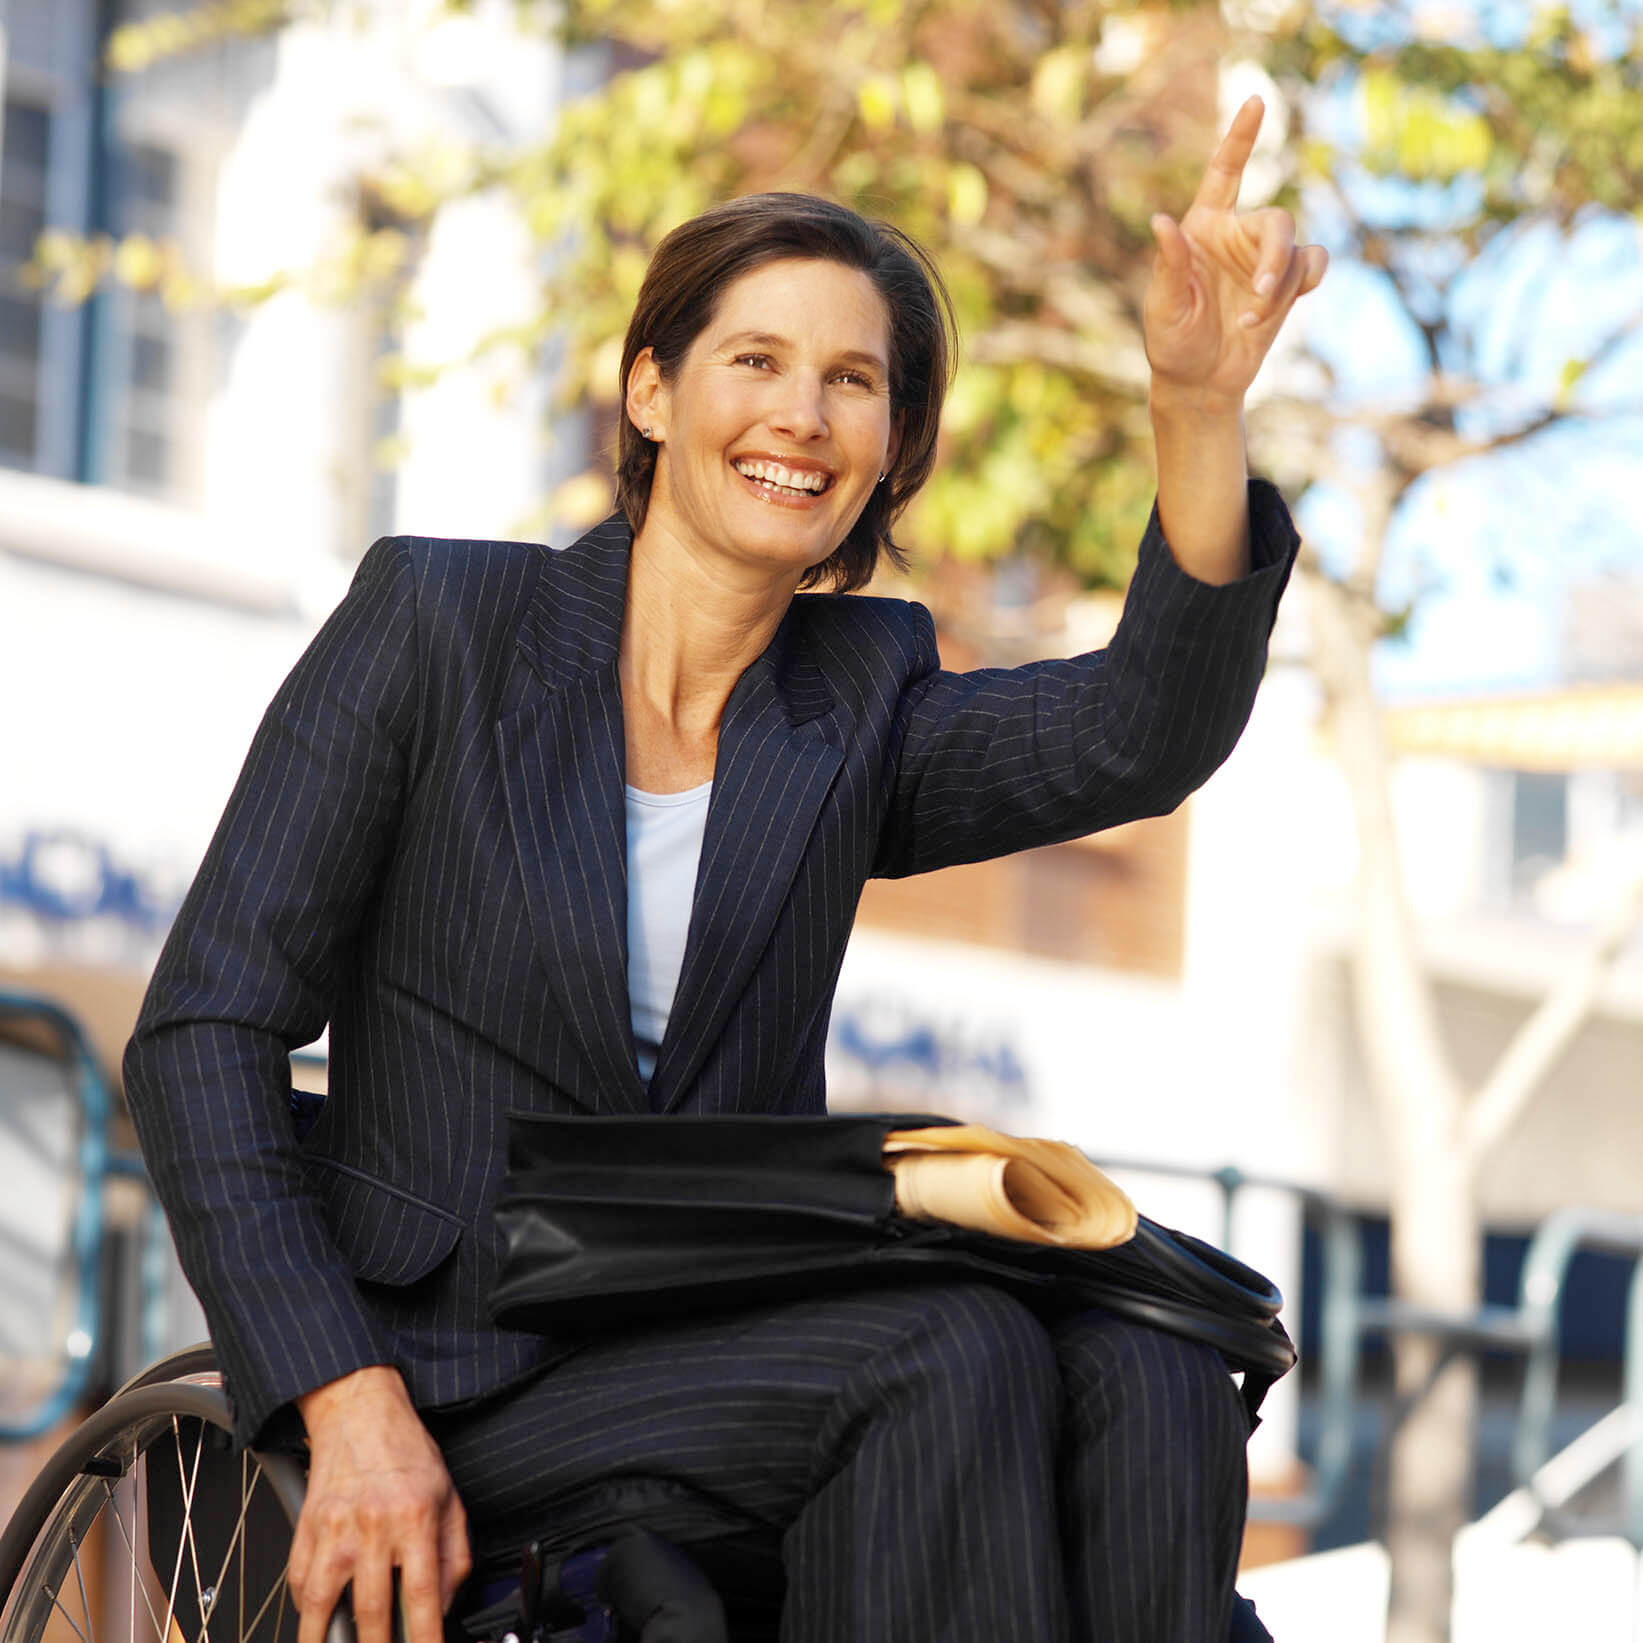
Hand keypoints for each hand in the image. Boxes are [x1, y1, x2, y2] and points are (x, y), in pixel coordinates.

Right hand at [288, 1366, 470, 1642]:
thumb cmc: (405, 1451)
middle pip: (371, 1610)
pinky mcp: (305, 1528)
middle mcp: (373, 1526)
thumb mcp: (449, 1495)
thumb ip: (454, 1554)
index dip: (424, 1637)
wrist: (359, 1412)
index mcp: (415, 1518)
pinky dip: (305, 1610)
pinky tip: (317, 1621)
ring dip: (325, 1640)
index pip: (422, 1594)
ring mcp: (333, 1529)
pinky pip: (298, 1582)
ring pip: (322, 1603)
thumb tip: (444, 1604)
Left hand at [1142, 96, 1327, 411]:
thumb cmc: (1172, 343)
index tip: (1256, 100)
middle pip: (1276, 221)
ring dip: (1280, 288)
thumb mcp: (1163, 306)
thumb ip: (1169, 264)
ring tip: (1251, 322)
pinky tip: (1291, 301)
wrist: (1200, 383)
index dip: (1240, 137)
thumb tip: (1161, 221)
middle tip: (1261, 294)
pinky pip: (1313, 264)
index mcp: (1203, 227)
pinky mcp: (1286, 283)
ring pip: (1294, 250)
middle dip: (1274, 258)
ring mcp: (1264, 258)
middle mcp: (1236, 235)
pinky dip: (1305, 282)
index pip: (1225, 173)